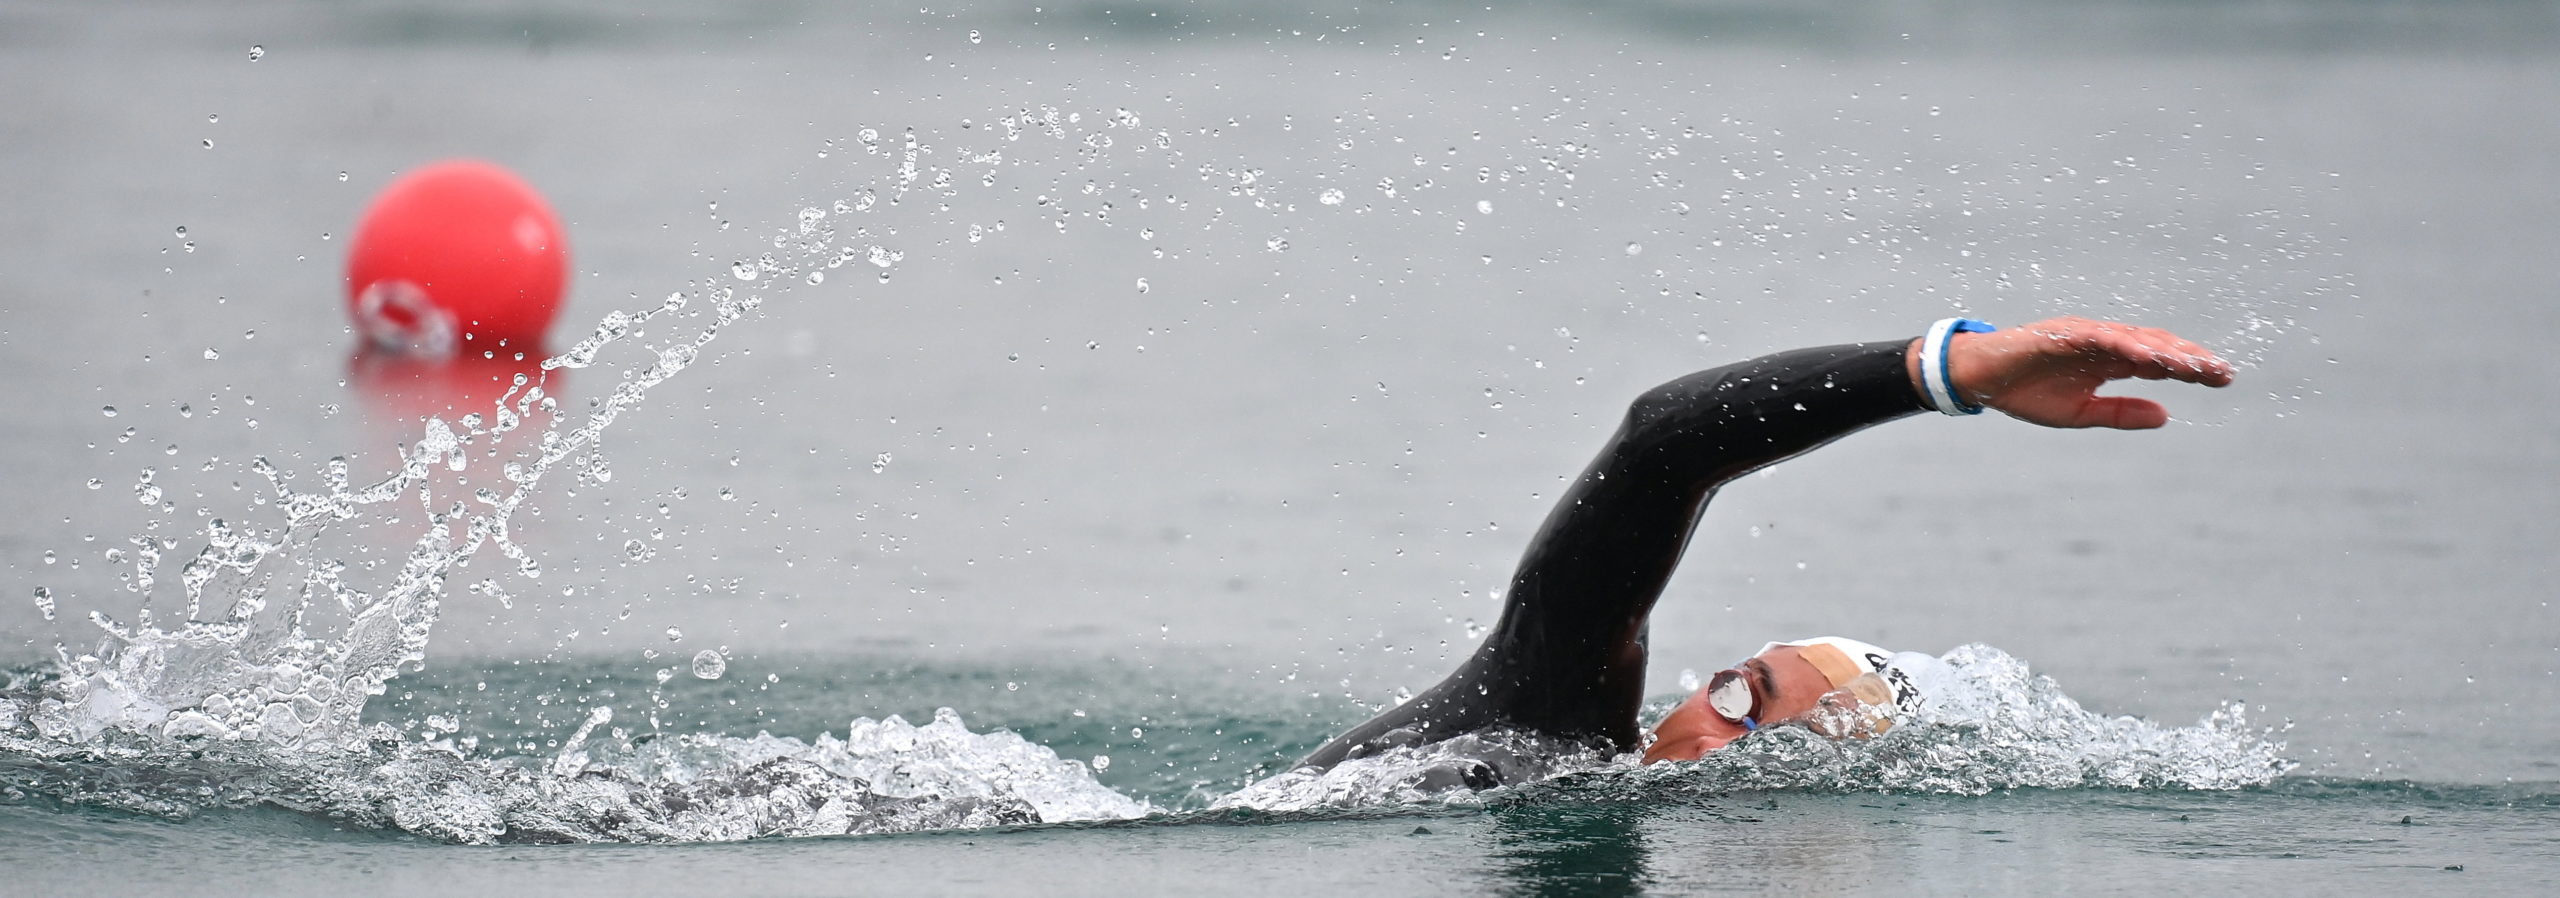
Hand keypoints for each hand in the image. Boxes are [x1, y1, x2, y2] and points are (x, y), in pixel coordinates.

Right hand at [1910, 316, 2235, 428]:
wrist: (1980, 379)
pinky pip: (2101, 337)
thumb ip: (2120, 413)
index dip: (2190, 368)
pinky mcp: (2064, 333)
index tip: (2222, 378)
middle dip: (2190, 358)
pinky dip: (2127, 344)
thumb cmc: (2025, 392)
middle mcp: (2105, 343)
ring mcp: (2086, 335)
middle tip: (2222, 372)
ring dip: (2165, 352)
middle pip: (2157, 346)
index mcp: (2110, 362)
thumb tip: (2167, 416)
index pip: (2160, 363)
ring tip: (2194, 367)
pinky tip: (2150, 357)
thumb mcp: (2080, 413)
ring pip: (2136, 339)